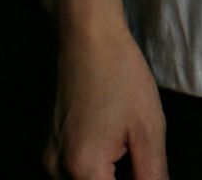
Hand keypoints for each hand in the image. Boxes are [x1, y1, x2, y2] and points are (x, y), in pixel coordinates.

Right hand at [42, 16, 168, 179]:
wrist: (88, 36)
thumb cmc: (120, 74)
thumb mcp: (148, 127)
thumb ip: (152, 174)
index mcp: (83, 168)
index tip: (144, 166)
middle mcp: (57, 170)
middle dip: (120, 178)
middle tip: (137, 153)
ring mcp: (50, 159)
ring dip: (109, 176)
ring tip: (127, 148)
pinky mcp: (50, 147)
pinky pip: (73, 172)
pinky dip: (96, 169)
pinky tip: (113, 145)